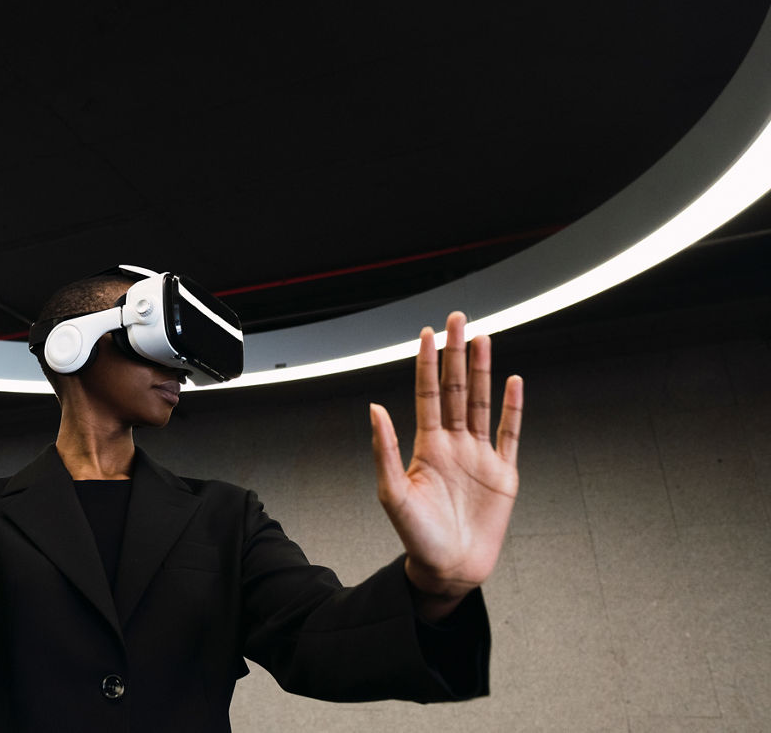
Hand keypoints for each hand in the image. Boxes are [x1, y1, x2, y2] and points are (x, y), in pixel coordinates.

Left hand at [369, 312, 521, 616]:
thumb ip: (384, 449)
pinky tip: (513, 382)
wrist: (448, 569)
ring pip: (482, 403)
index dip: (427, 363)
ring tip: (484, 339)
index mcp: (426, 445)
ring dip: (483, 371)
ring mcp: (480, 456)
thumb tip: (374, 408)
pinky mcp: (503, 474)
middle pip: (456, 389)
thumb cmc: (416, 537)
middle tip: (458, 318)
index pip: (427, 393)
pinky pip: (510, 434)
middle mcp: (453, 444)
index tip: (427, 333)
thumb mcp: (393, 493)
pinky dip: (513, 408)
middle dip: (457, 353)